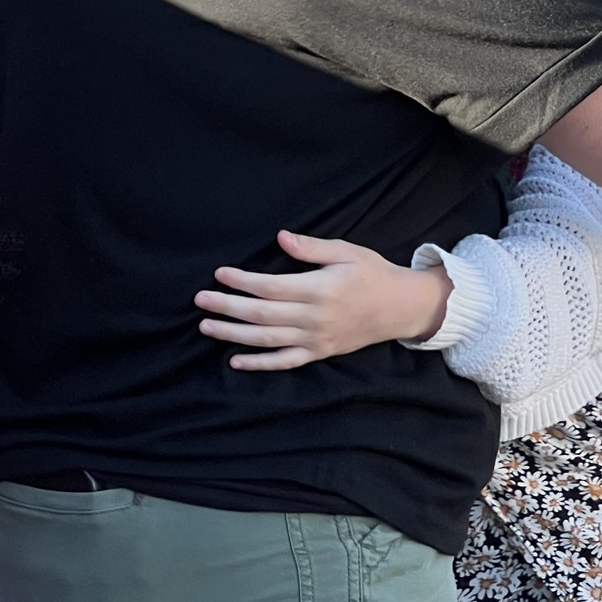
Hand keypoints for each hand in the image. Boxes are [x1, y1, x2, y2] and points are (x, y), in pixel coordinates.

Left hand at [195, 231, 452, 369]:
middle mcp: (315, 317)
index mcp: (320, 289)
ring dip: (234, 334)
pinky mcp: (319, 353)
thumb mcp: (347, 251)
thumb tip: (281, 237)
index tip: (220, 273)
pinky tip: (236, 361)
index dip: (242, 281)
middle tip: (201, 300)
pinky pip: (284, 362)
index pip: (271, 287)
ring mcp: (316, 339)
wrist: (400, 307)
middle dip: (228, 307)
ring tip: (206, 326)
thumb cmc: (372, 273)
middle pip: (262, 314)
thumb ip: (312, 248)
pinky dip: (259, 364)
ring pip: (267, 340)